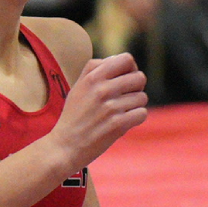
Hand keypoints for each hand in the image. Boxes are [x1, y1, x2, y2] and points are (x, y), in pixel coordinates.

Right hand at [48, 52, 148, 170]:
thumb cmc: (73, 116)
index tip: (125, 80)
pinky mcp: (117, 124)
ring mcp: (110, 107)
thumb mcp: (78, 87)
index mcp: (92, 77)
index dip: (131, 69)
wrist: (65, 147)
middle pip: (139, 78)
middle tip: (125, 98)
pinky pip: (142, 113)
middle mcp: (102, 89)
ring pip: (142, 97)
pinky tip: (123, 123)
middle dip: (136, 88)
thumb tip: (120, 60)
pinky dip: (135, 119)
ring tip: (120, 113)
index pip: (127, 59)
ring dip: (135, 106)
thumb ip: (95, 69)